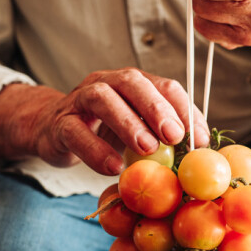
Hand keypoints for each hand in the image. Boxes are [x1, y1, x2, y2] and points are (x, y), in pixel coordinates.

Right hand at [0, 69, 209, 175]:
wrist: (50, 132)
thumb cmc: (103, 133)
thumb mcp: (136, 132)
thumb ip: (162, 138)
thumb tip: (200, 156)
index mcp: (133, 84)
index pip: (164, 86)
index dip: (184, 110)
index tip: (200, 139)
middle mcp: (107, 82)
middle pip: (133, 83)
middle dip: (157, 108)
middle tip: (175, 136)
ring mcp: (80, 99)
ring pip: (102, 98)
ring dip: (128, 122)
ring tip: (147, 149)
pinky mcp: (60, 123)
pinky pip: (75, 132)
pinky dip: (95, 149)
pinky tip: (113, 167)